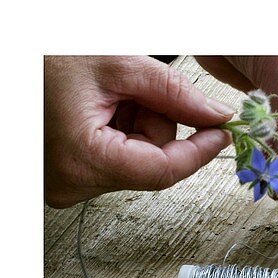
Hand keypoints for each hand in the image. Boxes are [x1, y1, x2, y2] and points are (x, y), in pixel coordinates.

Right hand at [44, 55, 234, 206]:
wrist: (8, 58)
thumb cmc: (44, 57)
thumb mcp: (116, 64)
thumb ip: (173, 92)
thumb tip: (214, 115)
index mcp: (83, 159)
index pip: (163, 171)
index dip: (198, 151)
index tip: (221, 134)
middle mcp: (74, 184)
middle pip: (150, 165)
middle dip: (154, 124)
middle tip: (129, 90)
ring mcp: (68, 184)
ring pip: (136, 163)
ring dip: (135, 125)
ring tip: (104, 96)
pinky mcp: (68, 178)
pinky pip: (116, 160)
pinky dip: (119, 132)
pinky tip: (98, 109)